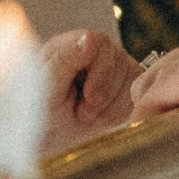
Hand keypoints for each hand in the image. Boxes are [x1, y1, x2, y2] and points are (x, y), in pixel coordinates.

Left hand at [38, 24, 142, 158]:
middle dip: (103, 96)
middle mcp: (95, 50)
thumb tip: (89, 38)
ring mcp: (113, 65)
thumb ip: (65, 60)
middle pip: (120, 62)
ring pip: (131, 82)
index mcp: (71, 44)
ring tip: (86, 114)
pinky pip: (137, 98)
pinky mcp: (126, 84)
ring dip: (109, 108)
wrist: (50, 140)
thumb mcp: (47, 89)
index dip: (99, 73)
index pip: (101, 43)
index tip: (86, 96)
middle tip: (81, 111)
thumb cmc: (41, 113)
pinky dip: (118, 114)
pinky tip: (99, 117)